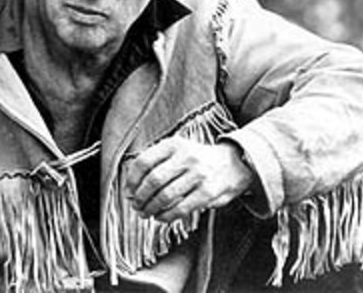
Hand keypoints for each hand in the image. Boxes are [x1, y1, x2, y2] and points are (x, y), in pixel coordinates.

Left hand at [124, 137, 253, 222]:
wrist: (233, 163)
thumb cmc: (197, 159)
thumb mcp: (178, 149)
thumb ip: (156, 161)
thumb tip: (132, 186)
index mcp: (174, 144)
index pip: (144, 161)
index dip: (132, 179)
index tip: (129, 190)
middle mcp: (186, 157)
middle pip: (153, 180)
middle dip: (140, 197)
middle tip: (136, 205)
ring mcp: (198, 174)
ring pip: (166, 196)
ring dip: (151, 208)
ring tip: (146, 213)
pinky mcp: (208, 192)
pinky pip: (181, 208)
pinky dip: (167, 216)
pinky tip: (161, 217)